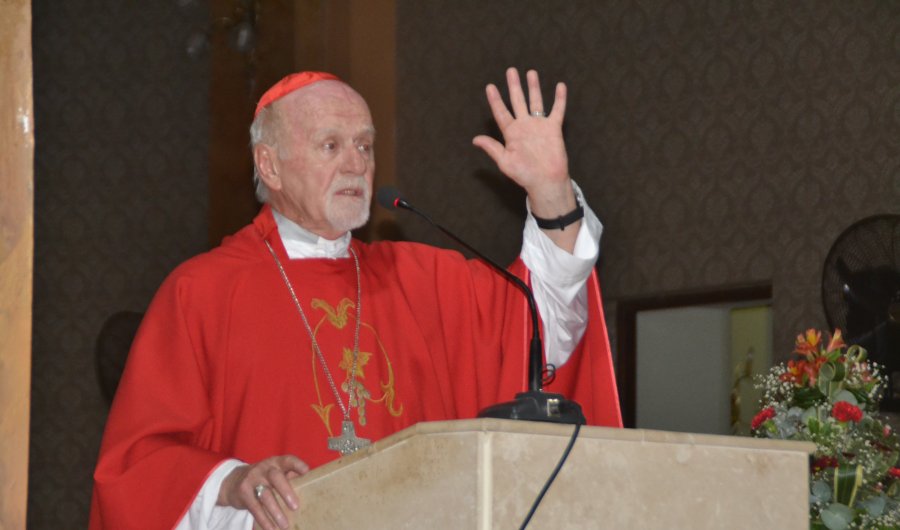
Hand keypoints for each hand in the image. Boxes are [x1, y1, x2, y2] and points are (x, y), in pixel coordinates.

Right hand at [217, 455, 309, 529]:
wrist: (234, 481)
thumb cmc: (263, 478)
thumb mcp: (275, 473)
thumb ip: (290, 477)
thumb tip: (311, 486)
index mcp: (276, 463)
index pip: (288, 460)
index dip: (297, 464)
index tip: (306, 471)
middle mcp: (264, 468)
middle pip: (276, 477)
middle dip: (286, 491)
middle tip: (295, 506)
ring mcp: (252, 479)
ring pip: (265, 495)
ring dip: (276, 511)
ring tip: (284, 525)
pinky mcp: (243, 492)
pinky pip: (255, 507)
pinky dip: (264, 520)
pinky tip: (271, 528)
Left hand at [473, 67, 579, 250]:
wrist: (546, 181)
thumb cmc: (524, 174)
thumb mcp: (505, 162)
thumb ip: (492, 148)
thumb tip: (475, 139)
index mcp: (511, 133)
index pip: (501, 113)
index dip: (495, 100)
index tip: (490, 87)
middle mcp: (524, 126)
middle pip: (518, 101)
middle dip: (514, 86)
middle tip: (510, 71)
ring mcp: (539, 126)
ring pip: (536, 102)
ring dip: (533, 87)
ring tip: (530, 72)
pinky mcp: (553, 128)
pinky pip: (557, 110)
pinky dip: (559, 99)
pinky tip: (560, 86)